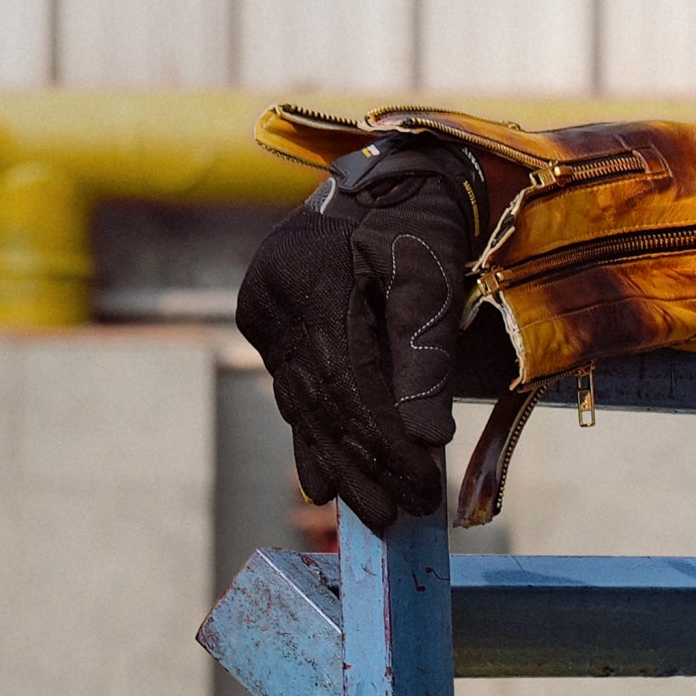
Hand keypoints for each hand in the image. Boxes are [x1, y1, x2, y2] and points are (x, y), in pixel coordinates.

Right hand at [233, 133, 495, 536]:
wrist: (380, 180)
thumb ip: (425, 353)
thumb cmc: (416, 221)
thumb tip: (428, 439)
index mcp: (308, 281)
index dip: (384, 442)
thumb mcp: (431, 275)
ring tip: (372, 513)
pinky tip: (324, 483)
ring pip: (303, 404)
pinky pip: (294, 391)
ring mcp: (263, 316)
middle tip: (400, 516)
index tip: (420, 487)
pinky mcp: (269, 328)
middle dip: (364, 463)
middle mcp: (271, 302)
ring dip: (339, 462)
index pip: (347, 383)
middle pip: (321, 401)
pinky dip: (314, 437)